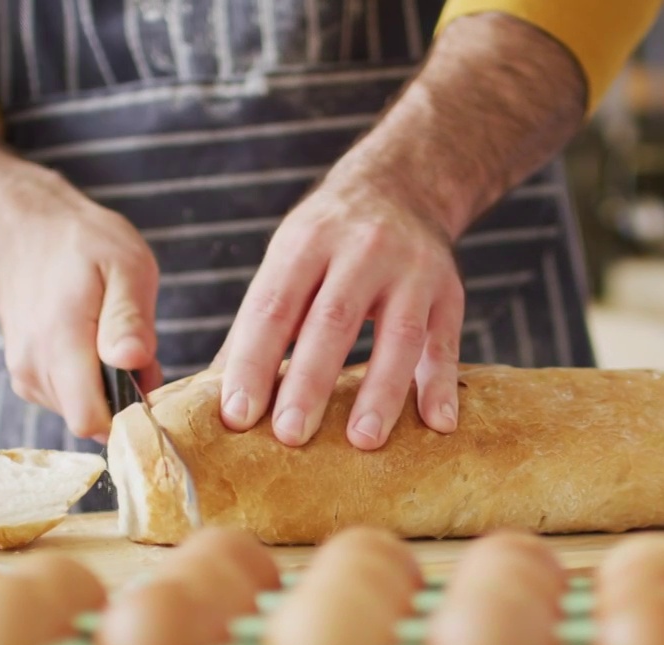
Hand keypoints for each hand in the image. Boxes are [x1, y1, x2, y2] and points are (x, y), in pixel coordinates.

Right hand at [0, 166, 163, 441]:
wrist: (22, 229)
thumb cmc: (82, 242)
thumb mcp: (126, 265)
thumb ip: (129, 318)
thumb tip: (132, 362)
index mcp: (60, 343)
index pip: (91, 421)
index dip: (131, 415)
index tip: (151, 382)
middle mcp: (33, 368)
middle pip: (91, 419)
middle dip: (124, 399)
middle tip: (139, 351)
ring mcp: (25, 374)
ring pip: (80, 410)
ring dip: (107, 389)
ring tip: (116, 340)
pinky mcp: (25, 376)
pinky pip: (67, 398)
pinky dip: (89, 382)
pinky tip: (95, 346)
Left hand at [214, 174, 464, 450]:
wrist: (402, 185)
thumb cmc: (330, 238)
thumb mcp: (289, 258)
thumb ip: (260, 322)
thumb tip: (215, 393)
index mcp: (306, 242)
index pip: (273, 307)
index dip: (252, 362)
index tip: (237, 415)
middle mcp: (361, 250)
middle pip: (332, 321)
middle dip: (309, 382)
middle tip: (289, 435)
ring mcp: (411, 269)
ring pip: (398, 334)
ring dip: (380, 391)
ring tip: (362, 440)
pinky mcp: (449, 290)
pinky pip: (446, 341)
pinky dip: (441, 384)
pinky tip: (438, 425)